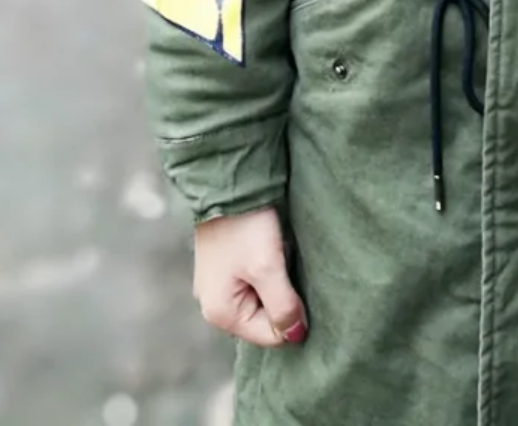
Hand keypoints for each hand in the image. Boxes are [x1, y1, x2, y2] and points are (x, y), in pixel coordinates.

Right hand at [193, 206, 307, 347]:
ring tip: (283, 255)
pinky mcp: (228, 265)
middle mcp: (215, 304)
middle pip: (266, 318)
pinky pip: (256, 280)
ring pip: (263, 298)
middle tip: (291, 267)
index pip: (271, 336)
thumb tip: (295, 336)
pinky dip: (270, 269)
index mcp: (221, 313)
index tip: (302, 287)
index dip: (293, 316)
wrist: (229, 182)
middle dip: (285, 297)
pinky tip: (275, 249)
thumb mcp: (268, 268)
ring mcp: (220, 285)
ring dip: (279, 281)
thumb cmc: (246, 226)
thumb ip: (283, 306)